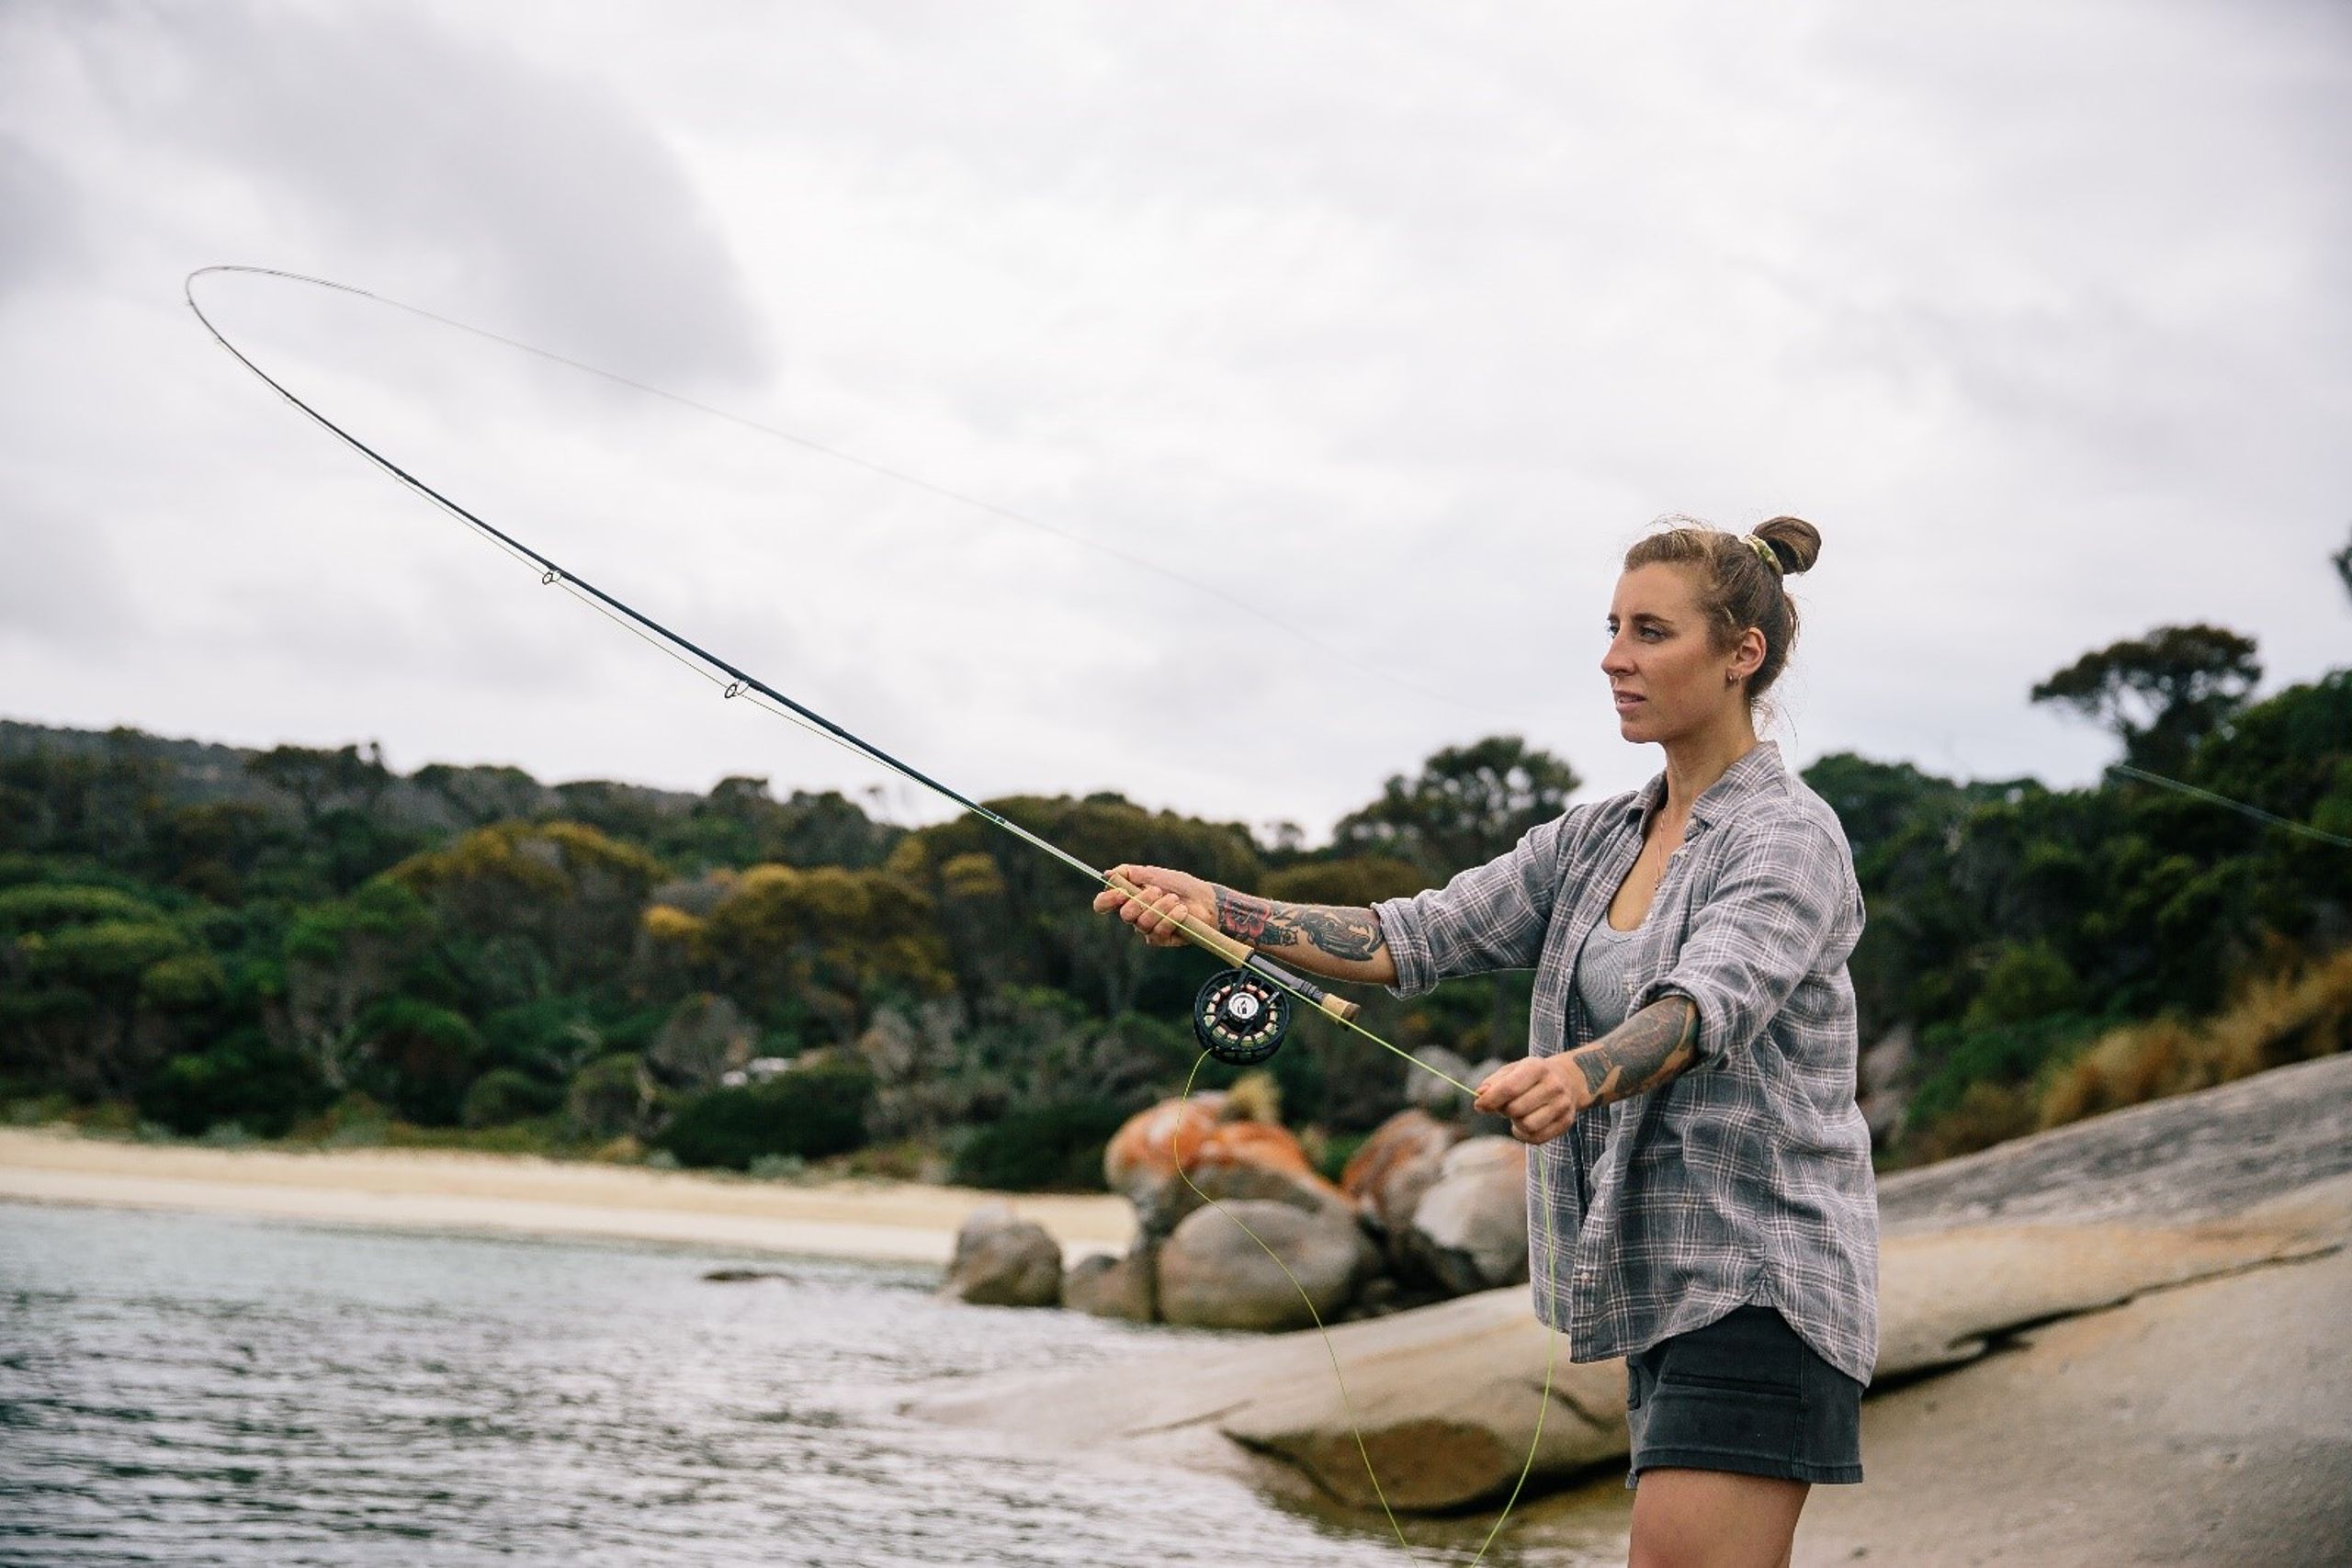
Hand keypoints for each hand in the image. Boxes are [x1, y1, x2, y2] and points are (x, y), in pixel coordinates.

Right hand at [1091, 863, 1217, 948]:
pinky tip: (1182, 911)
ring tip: (1175, 899)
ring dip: (1161, 907)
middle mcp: (1134, 916)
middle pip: (1124, 914)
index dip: (1107, 900)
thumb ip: (1132, 873)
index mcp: (1128, 898)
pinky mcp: (1160, 939)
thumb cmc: (1180, 885)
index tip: (1121, 892)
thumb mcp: (1155, 874)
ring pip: (1143, 922)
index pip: (1104, 904)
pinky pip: (1158, 932)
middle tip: (1158, 891)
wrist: (1205, 899)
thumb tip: (1109, 874)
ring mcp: (1146, 929)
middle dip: (1142, 900)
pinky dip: (1171, 918)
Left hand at [1473, 1055, 1591, 1144]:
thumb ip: (1493, 1082)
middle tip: (1504, 1106)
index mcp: (1537, 1068)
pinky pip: (1537, 1138)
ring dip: (1516, 1123)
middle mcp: (1553, 1086)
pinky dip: (1524, 1135)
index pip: (1509, 1088)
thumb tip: (1479, 1095)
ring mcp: (1562, 1105)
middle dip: (1503, 1110)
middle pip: (1516, 1109)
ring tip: (1517, 1114)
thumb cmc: (1531, 1075)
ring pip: (1528, 1126)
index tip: (1479, 1105)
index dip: (1490, 1100)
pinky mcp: (1566, 1122)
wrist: (1568, 1079)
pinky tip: (1523, 1125)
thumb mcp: (1512, 1070)